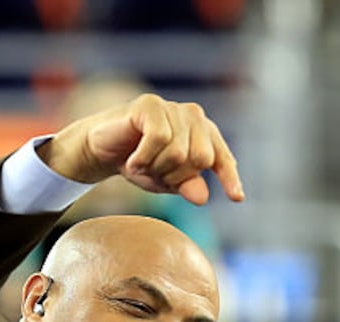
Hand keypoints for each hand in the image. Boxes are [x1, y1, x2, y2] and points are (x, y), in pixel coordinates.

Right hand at [37, 93, 243, 204]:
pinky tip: (132, 161)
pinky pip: (158, 139)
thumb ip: (187, 186)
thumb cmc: (140, 164)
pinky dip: (144, 157)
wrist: (102, 150)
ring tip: (142, 165)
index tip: (236, 198)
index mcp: (204, 135)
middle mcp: (193, 117)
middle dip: (176, 176)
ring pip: (179, 152)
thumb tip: (203, 197)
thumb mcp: (166, 181)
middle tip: (155, 174)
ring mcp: (173, 108)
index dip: (229, 178)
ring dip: (156, 168)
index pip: (222, 158)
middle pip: (201, 158)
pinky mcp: (151, 105)